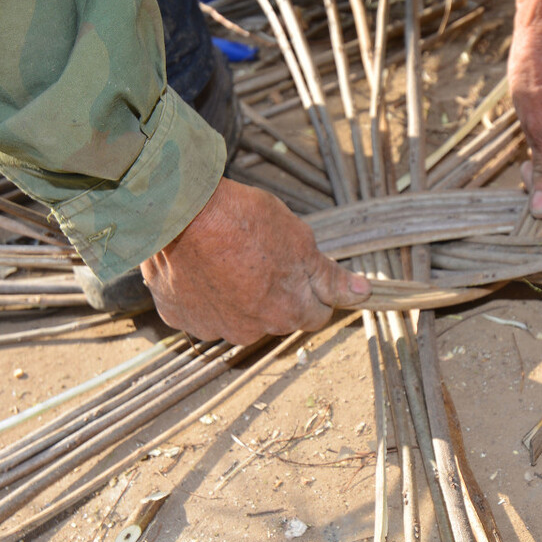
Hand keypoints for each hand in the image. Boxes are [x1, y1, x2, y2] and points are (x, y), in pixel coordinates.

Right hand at [140, 178, 370, 344]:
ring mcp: (211, 328)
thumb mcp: (299, 241)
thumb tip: (362, 292)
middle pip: (274, 316)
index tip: (298, 267)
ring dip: (235, 295)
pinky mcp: (179, 317)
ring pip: (234, 315)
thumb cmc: (243, 219)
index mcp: (286, 314)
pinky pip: (198, 309)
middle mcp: (250, 331)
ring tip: (225, 256)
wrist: (180, 210)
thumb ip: (328, 275)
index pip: (315, 314)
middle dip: (273, 292)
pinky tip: (200, 264)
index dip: (311, 289)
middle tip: (258, 254)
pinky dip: (202, 293)